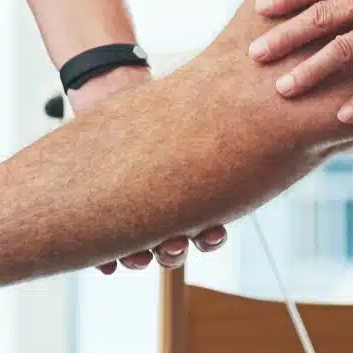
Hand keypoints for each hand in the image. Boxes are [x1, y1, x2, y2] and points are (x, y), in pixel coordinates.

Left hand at [69, 64, 228, 275]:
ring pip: (140, 253)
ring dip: (141, 259)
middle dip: (174, 253)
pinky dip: (106, 260)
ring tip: (139, 256)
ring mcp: (130, 214)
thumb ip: (209, 133)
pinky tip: (107, 262)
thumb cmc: (156, 105)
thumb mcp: (187, 117)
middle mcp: (160, 211)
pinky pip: (103, 250)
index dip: (211, 239)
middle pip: (172, 248)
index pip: (205, 232)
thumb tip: (254, 128)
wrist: (111, 89)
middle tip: (174, 244)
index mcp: (189, 197)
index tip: (213, 232)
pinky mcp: (98, 214)